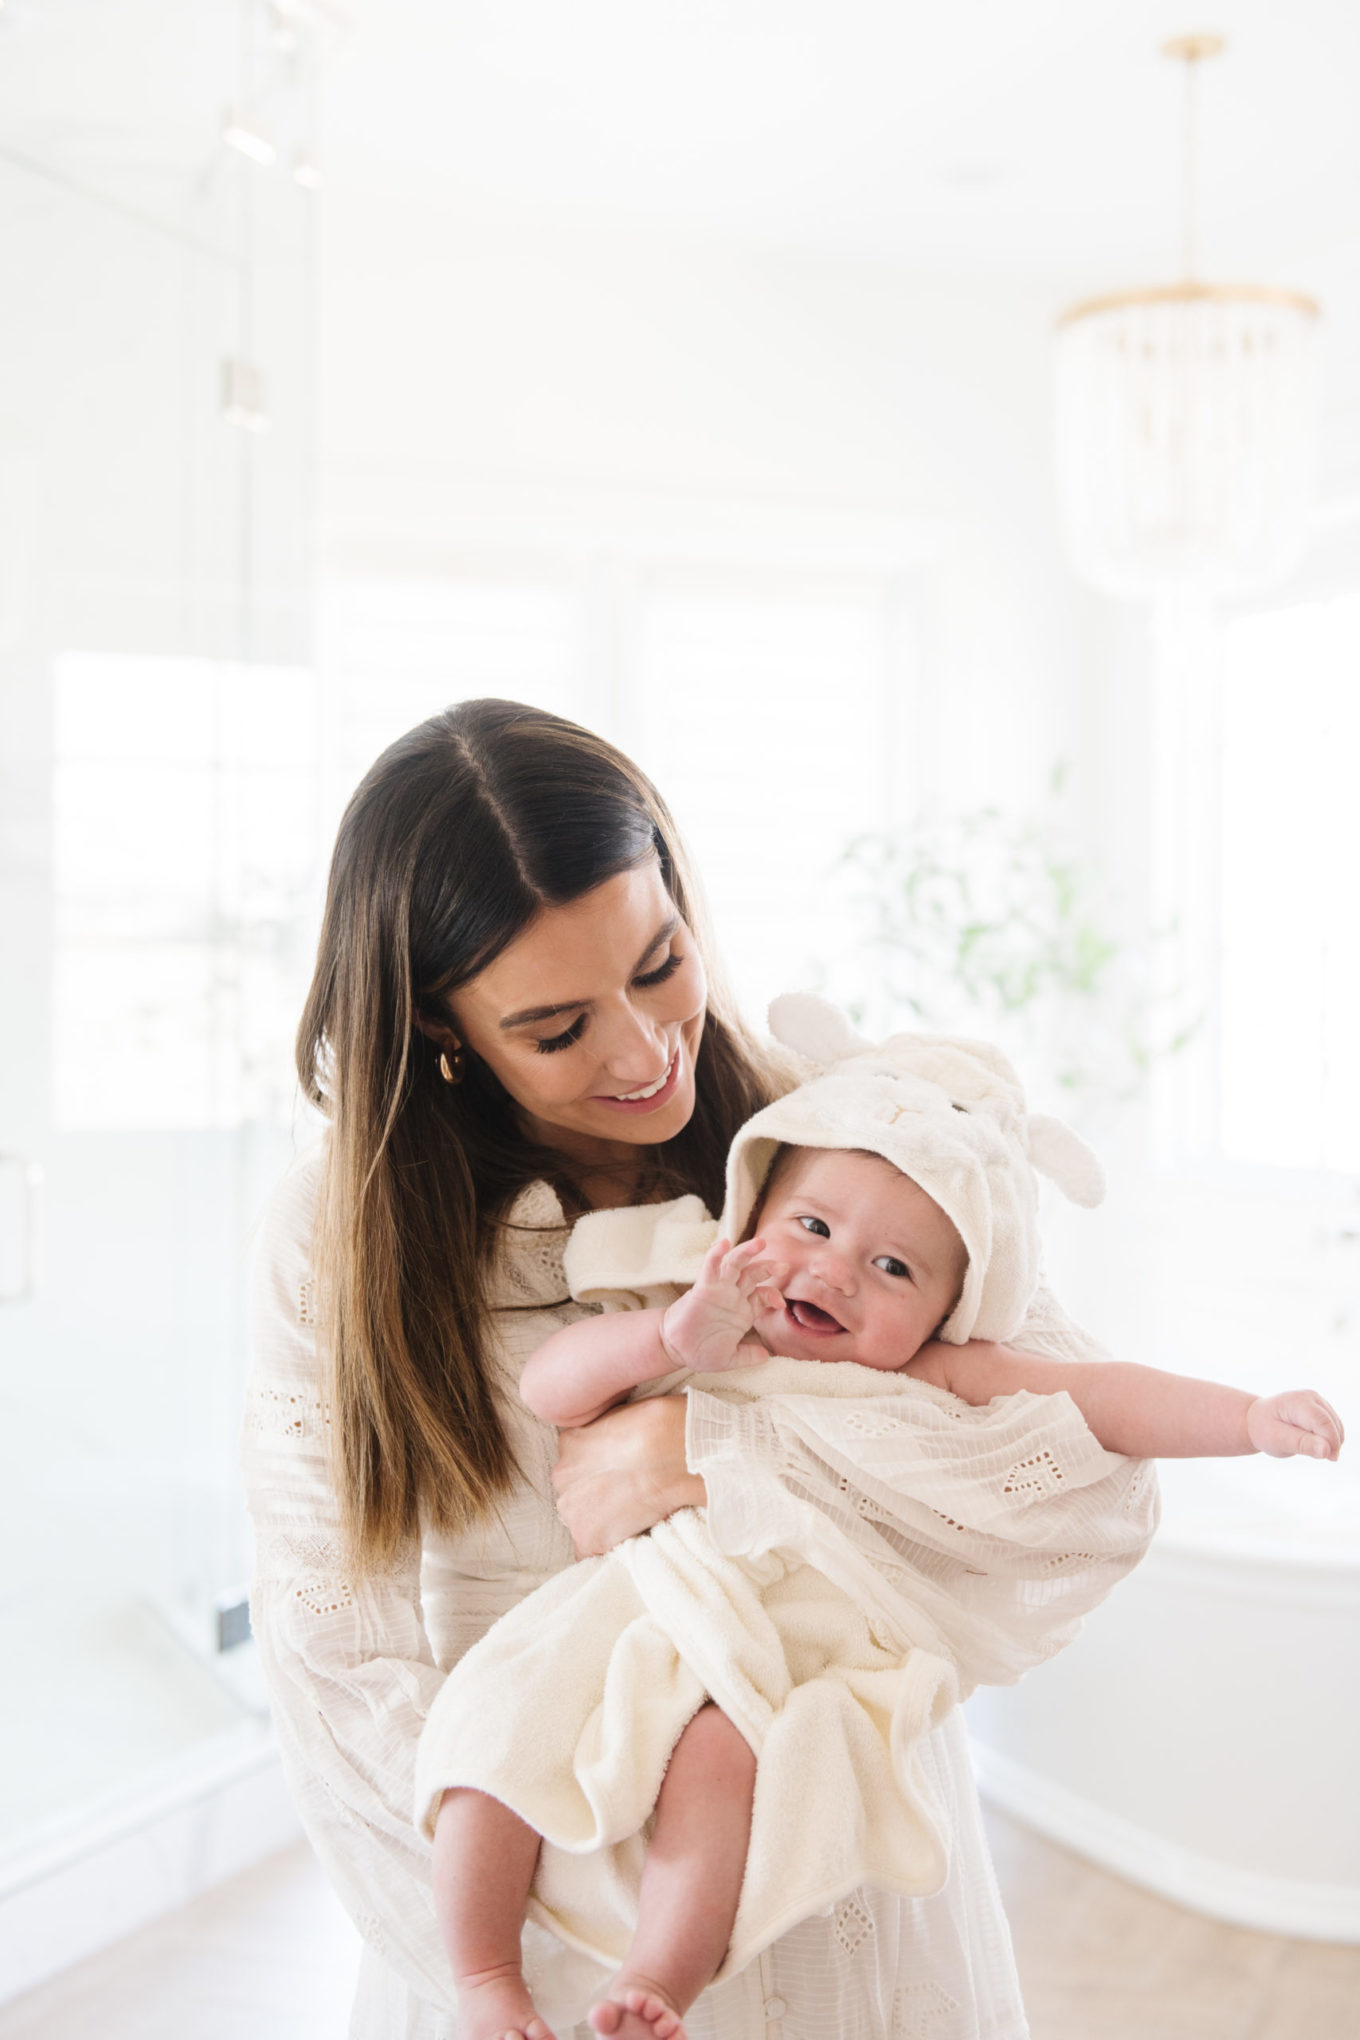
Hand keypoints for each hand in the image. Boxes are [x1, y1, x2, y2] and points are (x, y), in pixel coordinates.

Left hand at [550, 1396, 706, 1556]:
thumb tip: (618, 1440)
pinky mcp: (588, 1536)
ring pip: (581, 1520)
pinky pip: (590, 1551)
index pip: (577, 1465)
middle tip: (629, 1494)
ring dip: (602, 1521)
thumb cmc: (663, 1425)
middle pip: (574, 1493)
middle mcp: (562, 1475)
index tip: (621, 1474)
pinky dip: (607, 1547)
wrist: (678, 1452)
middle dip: (597, 1496)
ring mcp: (572, 1508)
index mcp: (570, 1442)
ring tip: (634, 1512)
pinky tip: (629, 1534)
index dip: (601, 1471)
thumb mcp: (624, 1414)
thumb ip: (608, 1432)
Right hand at [659, 1236, 786, 1373]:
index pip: (763, 1295)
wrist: (676, 1351)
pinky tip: (723, 1243)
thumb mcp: (729, 1358)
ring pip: (735, 1265)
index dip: (774, 1295)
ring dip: (747, 1252)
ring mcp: (719, 1290)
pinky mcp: (703, 1288)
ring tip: (760, 1243)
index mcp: (743, 1311)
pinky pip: (710, 1267)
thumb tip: (766, 1356)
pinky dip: (716, 1254)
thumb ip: (747, 1356)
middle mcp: (733, 1296)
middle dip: (769, 1268)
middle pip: (754, 1274)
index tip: (780, 1304)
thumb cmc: (701, 1352)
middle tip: (784, 1266)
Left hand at [1246, 1389, 1344, 1459]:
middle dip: (1331, 1444)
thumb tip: (1327, 1450)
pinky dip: (1329, 1439)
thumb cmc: (1265, 1431)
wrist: (1258, 1420)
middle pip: (1333, 1424)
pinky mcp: (1322, 1409)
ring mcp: (1318, 1401)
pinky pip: (1335, 1428)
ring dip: (1330, 1442)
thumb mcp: (1277, 1440)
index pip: (1323, 1423)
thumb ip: (1302, 1444)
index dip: (1330, 1442)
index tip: (1328, 1458)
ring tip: (1306, 1445)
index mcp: (1297, 1402)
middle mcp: (1311, 1397)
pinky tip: (1313, 1443)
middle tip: (1316, 1456)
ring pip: (1337, 1427)